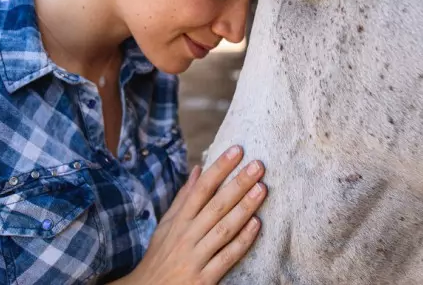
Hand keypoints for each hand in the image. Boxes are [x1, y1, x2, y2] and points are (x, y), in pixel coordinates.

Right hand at [117, 145, 266, 284]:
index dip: (219, 168)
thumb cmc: (160, 256)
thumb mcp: (166, 225)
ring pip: (223, 228)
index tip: (237, 150)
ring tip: (262, 189)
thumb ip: (184, 198)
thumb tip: (199, 169)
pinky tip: (256, 225)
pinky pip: (227, 257)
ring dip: (244, 208)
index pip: (201, 188)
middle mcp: (187, 236)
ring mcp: (195, 257)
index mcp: (179, 221)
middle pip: (216, 205)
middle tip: (258, 165)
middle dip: (238, 184)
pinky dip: (242, 241)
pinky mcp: (204, 278)